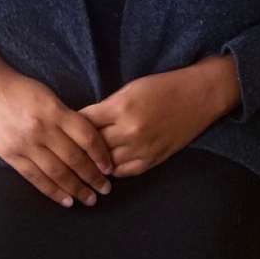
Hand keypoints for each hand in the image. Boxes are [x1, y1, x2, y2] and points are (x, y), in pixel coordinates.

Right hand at [0, 71, 112, 207]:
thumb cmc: (20, 89)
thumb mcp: (48, 96)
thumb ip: (66, 117)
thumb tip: (87, 142)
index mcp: (54, 111)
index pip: (86, 137)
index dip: (100, 154)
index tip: (109, 168)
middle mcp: (42, 129)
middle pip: (74, 158)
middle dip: (93, 176)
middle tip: (105, 189)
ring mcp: (26, 144)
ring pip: (57, 172)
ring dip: (76, 188)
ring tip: (89, 199)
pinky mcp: (11, 155)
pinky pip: (35, 178)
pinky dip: (52, 191)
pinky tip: (65, 200)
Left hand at [79, 56, 240, 177]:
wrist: (199, 96)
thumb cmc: (163, 86)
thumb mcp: (130, 88)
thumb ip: (107, 106)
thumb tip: (84, 120)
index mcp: (120, 108)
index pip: (84, 122)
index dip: (70, 126)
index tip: (60, 128)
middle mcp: (129, 131)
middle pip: (91, 145)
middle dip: (78, 146)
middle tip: (65, 148)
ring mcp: (142, 149)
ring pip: (106, 163)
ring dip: (93, 162)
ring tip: (80, 161)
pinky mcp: (154, 160)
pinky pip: (125, 172)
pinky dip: (112, 170)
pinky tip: (103, 168)